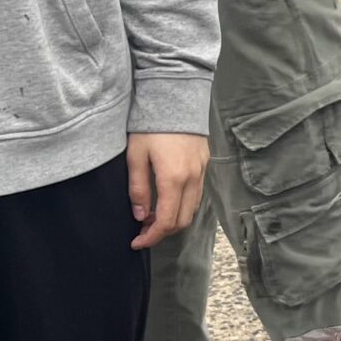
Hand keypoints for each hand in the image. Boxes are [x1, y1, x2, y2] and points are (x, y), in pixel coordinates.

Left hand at [127, 131, 208, 248]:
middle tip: (142, 231)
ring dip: (173, 220)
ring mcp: (201, 172)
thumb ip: (138, 188)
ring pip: (192, 209)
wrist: (176, 97)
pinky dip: (183, 206)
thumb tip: (140, 215)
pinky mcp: (204, 164)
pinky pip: (197, 195)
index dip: (151, 237)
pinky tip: (167, 200)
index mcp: (173, 179)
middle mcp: (191, 179)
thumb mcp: (136, 156)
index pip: (165, 221)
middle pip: (182, 221)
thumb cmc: (151, 125)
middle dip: (162, 232)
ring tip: (153, 216)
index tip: (136, 243)